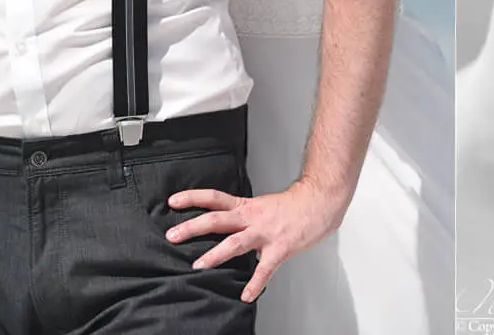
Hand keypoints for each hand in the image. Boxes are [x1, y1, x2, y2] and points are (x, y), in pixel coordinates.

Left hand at [166, 179, 346, 302]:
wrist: (321, 201)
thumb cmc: (295, 204)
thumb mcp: (264, 206)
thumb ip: (245, 216)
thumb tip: (227, 226)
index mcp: (247, 207)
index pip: (215, 198)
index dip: (193, 198)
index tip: (173, 201)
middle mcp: (252, 218)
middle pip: (217, 219)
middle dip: (192, 227)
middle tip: (172, 235)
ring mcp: (266, 233)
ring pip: (235, 242)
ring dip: (215, 254)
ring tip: (199, 265)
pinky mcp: (280, 248)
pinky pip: (265, 268)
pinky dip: (255, 284)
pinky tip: (246, 295)